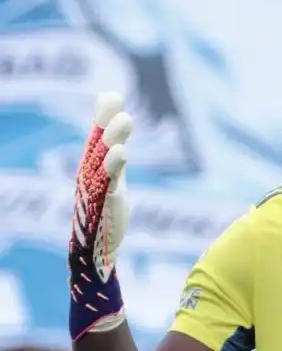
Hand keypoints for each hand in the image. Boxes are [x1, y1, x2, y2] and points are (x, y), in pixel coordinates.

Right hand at [68, 93, 132, 340]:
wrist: (95, 257)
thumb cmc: (105, 218)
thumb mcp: (113, 184)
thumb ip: (115, 157)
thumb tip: (119, 130)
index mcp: (92, 171)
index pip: (97, 139)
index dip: (102, 116)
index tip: (111, 93)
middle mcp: (89, 179)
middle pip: (96, 146)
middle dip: (104, 122)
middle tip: (114, 100)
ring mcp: (94, 194)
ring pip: (101, 162)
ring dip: (111, 139)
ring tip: (124, 120)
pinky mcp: (102, 209)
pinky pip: (106, 185)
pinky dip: (113, 168)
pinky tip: (123, 152)